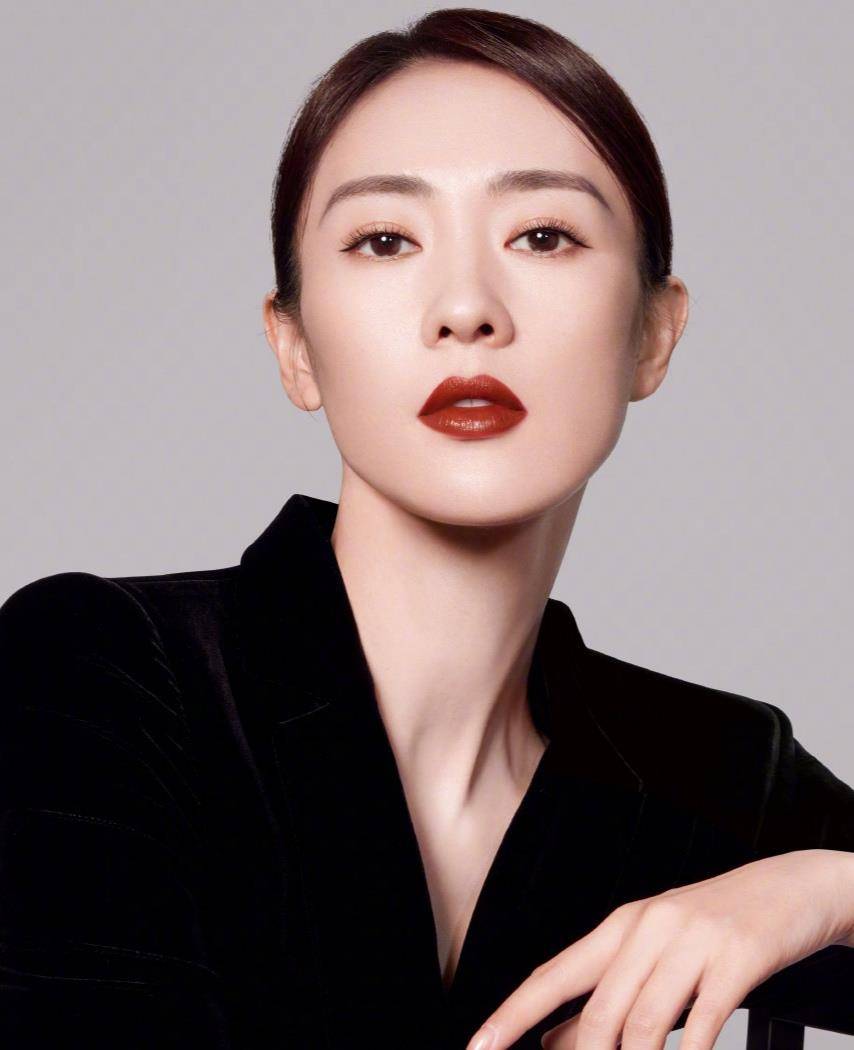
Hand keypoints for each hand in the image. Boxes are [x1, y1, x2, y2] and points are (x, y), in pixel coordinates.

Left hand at [466, 848, 853, 1049]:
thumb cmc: (713, 925)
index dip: (511, 1014)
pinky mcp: (736, 958)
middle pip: (597, 1011)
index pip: (552, 975)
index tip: (478, 1046)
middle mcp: (647, 928)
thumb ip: (604, 994)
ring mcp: (692, 941)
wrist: (788, 886)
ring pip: (643, 1021)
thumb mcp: (652, 951)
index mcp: (620, 926)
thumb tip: (550, 1040)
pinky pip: (704, 1021)